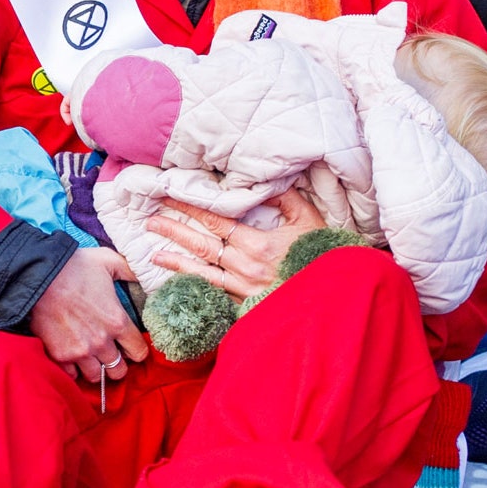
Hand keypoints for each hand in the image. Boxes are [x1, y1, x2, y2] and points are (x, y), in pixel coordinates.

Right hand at [29, 246, 148, 384]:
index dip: (136, 350)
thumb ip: (130, 270)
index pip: (139, 352)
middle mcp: (101, 341)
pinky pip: (72, 375)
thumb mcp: (108, 260)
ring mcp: (79, 351)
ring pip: (96, 376)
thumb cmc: (73, 266)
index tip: (129, 346)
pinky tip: (72, 356)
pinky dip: (73, 369)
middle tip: (110, 354)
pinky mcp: (59, 355)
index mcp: (117, 321)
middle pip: (119, 371)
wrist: (37, 275)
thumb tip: (143, 276)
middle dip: (117, 364)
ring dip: (95, 368)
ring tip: (90, 357)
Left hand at [145, 187, 325, 301]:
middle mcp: (246, 267)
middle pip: (202, 245)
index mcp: (259, 244)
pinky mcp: (246, 307)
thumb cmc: (323, 256)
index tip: (169, 196)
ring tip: (154, 253)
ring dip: (176, 261)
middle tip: (150, 220)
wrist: (336, 300)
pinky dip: (195, 288)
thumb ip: (285, 198)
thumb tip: (260, 181)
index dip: (190, 207)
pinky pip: (215, 295)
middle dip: (174, 231)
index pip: (216, 221)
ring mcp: (244, 290)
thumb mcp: (308, 221)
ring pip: (202, 272)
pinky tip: (178, 284)